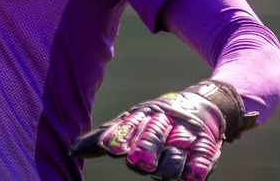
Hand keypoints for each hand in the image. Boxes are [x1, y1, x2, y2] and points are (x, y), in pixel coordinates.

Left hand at [71, 81, 255, 180]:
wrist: (200, 106)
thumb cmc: (156, 120)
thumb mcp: (131, 122)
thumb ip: (105, 136)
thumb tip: (72, 151)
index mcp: (142, 116)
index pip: (130, 126)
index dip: (121, 137)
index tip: (111, 148)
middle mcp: (164, 123)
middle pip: (153, 138)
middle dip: (146, 149)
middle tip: (137, 161)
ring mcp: (186, 134)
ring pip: (176, 151)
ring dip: (169, 163)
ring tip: (161, 173)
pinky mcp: (206, 146)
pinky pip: (202, 158)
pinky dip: (197, 167)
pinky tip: (191, 175)